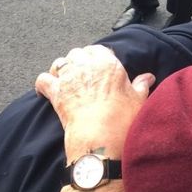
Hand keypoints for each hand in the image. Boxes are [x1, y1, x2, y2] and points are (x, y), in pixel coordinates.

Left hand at [35, 45, 155, 191]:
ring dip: (64, 68)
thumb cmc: (124, 120)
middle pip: (79, 54)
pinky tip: (49, 90)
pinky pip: (43, 79)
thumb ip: (142, 85)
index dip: (101, 58)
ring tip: (70, 80)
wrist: (102, 140)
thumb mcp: (140, 101)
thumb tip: (148, 77)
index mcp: (109, 64)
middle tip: (88, 76)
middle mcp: (87, 65)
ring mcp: (69, 78)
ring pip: (61, 63)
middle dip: (82, 62)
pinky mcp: (55, 92)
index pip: (101, 50)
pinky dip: (45, 83)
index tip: (105, 68)